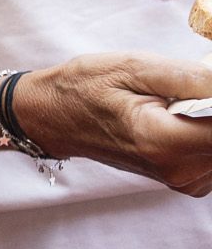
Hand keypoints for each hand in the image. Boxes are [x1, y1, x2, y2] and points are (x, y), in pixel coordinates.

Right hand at [21, 51, 211, 194]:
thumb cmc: (84, 88)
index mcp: (163, 141)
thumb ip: (191, 77)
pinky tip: (181, 118)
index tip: (203, 86)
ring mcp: (182, 180)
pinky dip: (206, 134)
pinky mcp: (184, 181)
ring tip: (177, 102)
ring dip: (210, 120)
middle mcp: (177, 169)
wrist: (52, 117)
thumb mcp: (133, 67)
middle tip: (184, 89)